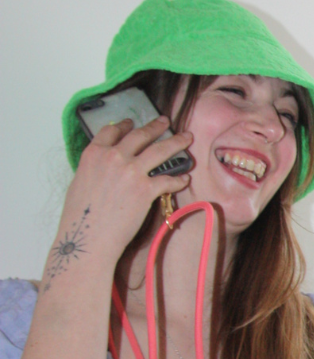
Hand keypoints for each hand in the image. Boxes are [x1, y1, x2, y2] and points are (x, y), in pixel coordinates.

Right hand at [45, 118, 192, 281]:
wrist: (89, 235)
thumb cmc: (81, 215)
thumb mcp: (81, 181)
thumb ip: (96, 169)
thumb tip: (105, 169)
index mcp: (94, 153)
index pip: (111, 131)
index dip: (124, 125)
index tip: (131, 122)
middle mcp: (113, 157)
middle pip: (140, 135)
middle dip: (156, 126)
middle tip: (166, 122)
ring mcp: (131, 172)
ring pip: (159, 150)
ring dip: (175, 142)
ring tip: (186, 138)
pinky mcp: (145, 189)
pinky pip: (167, 179)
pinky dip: (178, 179)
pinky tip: (185, 178)